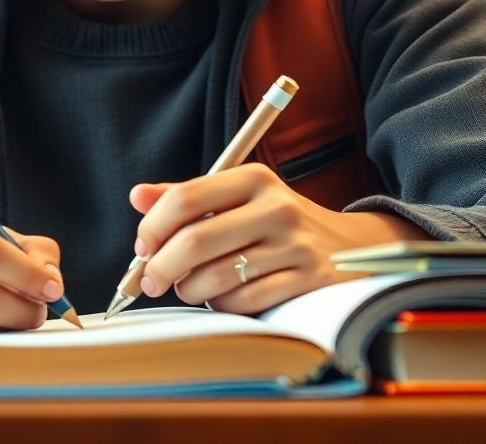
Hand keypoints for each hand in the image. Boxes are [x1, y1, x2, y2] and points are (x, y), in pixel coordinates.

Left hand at [131, 163, 430, 313]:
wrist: (348, 247)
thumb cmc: (275, 222)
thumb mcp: (236, 198)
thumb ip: (186, 197)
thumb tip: (137, 195)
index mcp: (252, 179)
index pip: (185, 198)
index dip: (153, 227)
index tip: (141, 247)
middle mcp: (275, 207)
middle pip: (195, 241)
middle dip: (161, 267)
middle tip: (150, 280)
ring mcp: (294, 245)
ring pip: (216, 277)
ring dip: (191, 290)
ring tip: (190, 287)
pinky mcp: (307, 281)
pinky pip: (244, 302)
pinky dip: (223, 306)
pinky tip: (224, 298)